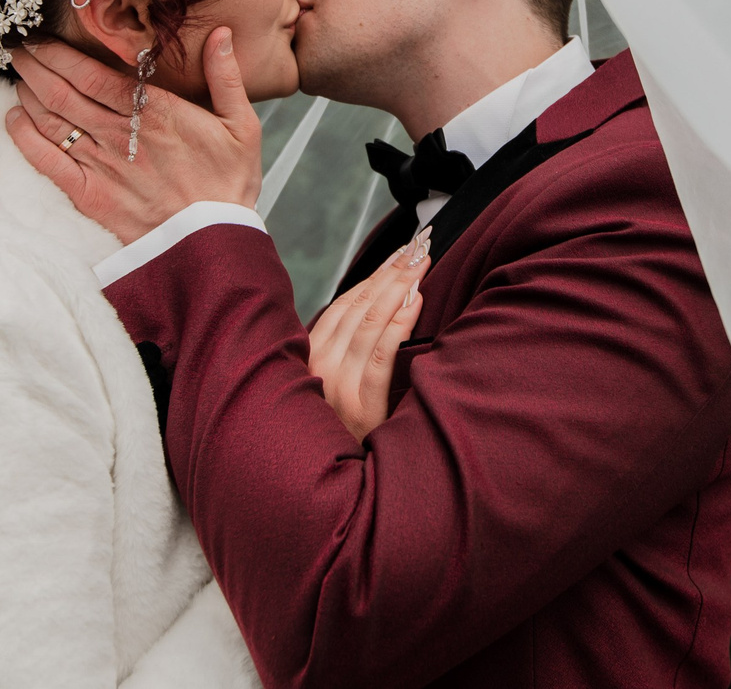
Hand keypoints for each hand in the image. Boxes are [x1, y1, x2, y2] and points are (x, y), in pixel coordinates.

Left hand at [4, 29, 262, 244]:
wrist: (213, 243)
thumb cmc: (227, 184)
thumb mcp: (241, 126)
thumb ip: (226, 77)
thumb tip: (222, 34)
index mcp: (153, 113)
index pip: (92, 74)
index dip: (60, 53)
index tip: (42, 37)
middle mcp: (120, 135)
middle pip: (63, 92)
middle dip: (35, 66)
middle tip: (18, 48)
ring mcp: (101, 166)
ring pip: (52, 121)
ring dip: (28, 94)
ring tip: (17, 75)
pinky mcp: (90, 195)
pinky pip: (47, 162)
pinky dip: (25, 138)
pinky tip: (14, 119)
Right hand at [306, 225, 430, 439]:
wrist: (332, 485)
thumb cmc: (341, 432)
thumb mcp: (332, 389)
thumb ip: (345, 352)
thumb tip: (379, 308)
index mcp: (308, 360)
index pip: (342, 306)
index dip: (373, 276)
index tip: (398, 252)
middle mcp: (318, 370)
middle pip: (357, 308)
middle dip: (390, 272)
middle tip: (418, 245)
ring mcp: (338, 389)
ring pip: (369, 324)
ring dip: (397, 286)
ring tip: (421, 262)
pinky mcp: (361, 408)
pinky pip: (381, 354)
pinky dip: (398, 322)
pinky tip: (415, 299)